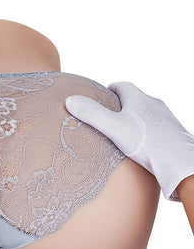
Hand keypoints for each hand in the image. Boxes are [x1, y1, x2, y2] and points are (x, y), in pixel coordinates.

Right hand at [65, 82, 193, 201]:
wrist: (178, 162)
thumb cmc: (146, 143)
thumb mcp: (113, 127)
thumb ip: (91, 114)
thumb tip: (70, 100)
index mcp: (138, 99)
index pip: (122, 86)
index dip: (109, 90)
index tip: (101, 98)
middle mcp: (154, 104)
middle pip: (134, 99)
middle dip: (120, 106)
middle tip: (107, 118)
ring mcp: (165, 118)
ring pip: (145, 113)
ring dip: (133, 119)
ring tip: (122, 133)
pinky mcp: (172, 133)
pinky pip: (154, 127)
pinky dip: (145, 131)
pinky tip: (140, 145)